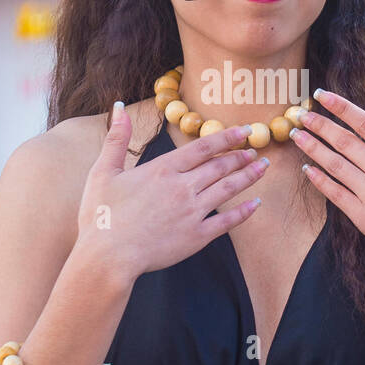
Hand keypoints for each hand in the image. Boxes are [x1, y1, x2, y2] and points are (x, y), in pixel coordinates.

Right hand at [75, 106, 267, 281]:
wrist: (108, 257)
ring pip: (228, 189)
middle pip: (220, 166)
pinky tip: (255, 204)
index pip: (203, 147)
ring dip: (248, 176)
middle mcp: (182, 187)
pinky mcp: (197, 237)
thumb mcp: (103, 171)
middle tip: (257, 150)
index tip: (245, 131)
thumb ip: (116, 138)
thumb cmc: (101, 216)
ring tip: (263, 168)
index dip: (227, 137)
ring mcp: (193, 212)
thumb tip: (119, 107)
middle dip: (241, 156)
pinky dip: (244, 212)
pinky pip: (227, 221)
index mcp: (162, 169)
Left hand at [289, 89, 364, 282]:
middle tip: (299, 113)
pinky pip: (335, 194)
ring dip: (313, 148)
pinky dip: (320, 180)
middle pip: (345, 141)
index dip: (341, 107)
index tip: (322, 95)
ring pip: (335, 165)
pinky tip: (307, 169)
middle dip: (320, 125)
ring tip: (296, 135)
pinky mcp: (364, 217)